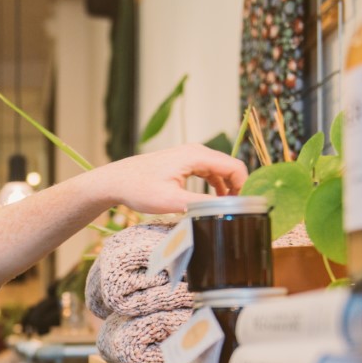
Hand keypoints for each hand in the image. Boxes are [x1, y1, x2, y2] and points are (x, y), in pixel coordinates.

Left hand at [91, 143, 246, 215]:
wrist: (116, 181)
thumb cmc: (140, 189)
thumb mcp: (173, 201)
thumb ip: (201, 205)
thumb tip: (224, 210)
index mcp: (196, 156)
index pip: (234, 167)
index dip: (244, 186)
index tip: (245, 206)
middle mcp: (196, 151)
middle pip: (229, 167)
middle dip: (237, 188)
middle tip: (238, 211)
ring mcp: (189, 155)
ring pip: (218, 169)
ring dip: (226, 187)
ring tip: (227, 208)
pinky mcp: (183, 162)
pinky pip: (207, 171)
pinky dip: (214, 184)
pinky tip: (213, 200)